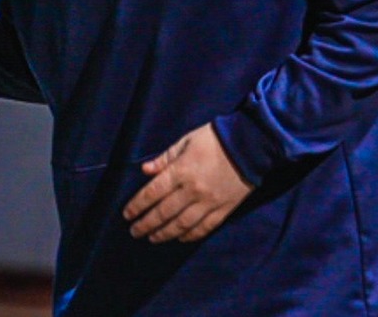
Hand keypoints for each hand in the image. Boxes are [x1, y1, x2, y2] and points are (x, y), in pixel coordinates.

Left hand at [122, 123, 253, 243]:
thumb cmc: (213, 139)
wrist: (250, 146)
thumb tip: (144, 170)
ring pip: (182, 224)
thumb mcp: (185, 141)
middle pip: (164, 212)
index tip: (127, 214)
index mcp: (180, 171)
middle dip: (146, 224)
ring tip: (152, 238)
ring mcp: (209, 202)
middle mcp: (192, 190)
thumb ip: (164, 158)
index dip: (137, 205)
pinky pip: (205, 227)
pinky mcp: (225, 209)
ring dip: (165, 233)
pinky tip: (180, 238)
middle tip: (134, 231)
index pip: (152, 193)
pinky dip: (191, 235)